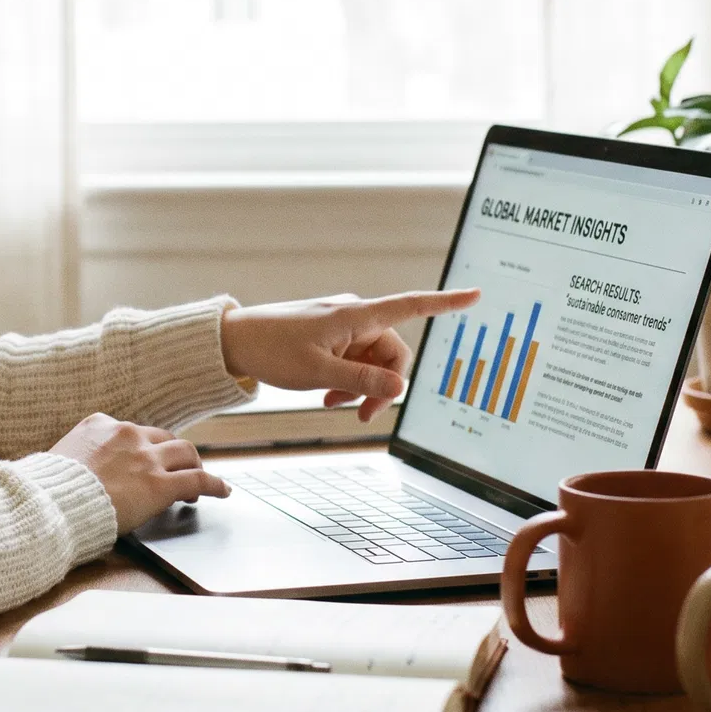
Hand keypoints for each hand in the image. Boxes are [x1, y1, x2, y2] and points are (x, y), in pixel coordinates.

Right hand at [48, 413, 229, 532]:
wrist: (52, 503)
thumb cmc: (47, 490)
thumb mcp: (56, 459)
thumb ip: (75, 458)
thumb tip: (70, 469)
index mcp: (99, 424)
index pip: (131, 432)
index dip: (142, 447)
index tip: (143, 458)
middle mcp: (127, 434)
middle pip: (163, 438)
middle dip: (172, 453)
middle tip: (177, 468)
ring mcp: (146, 458)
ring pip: (186, 452)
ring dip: (194, 465)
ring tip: (199, 480)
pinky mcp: (161, 484)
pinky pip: (198, 480)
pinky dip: (214, 485)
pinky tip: (223, 491)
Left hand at [219, 289, 481, 422]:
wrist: (234, 341)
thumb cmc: (272, 349)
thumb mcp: (319, 373)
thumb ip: (361, 382)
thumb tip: (399, 390)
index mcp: (356, 315)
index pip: (410, 305)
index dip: (445, 303)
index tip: (475, 295)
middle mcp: (354, 315)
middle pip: (392, 352)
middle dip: (382, 386)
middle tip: (361, 416)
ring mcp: (342, 326)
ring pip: (372, 361)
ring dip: (362, 386)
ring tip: (333, 405)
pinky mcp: (330, 336)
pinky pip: (354, 360)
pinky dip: (347, 380)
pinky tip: (327, 397)